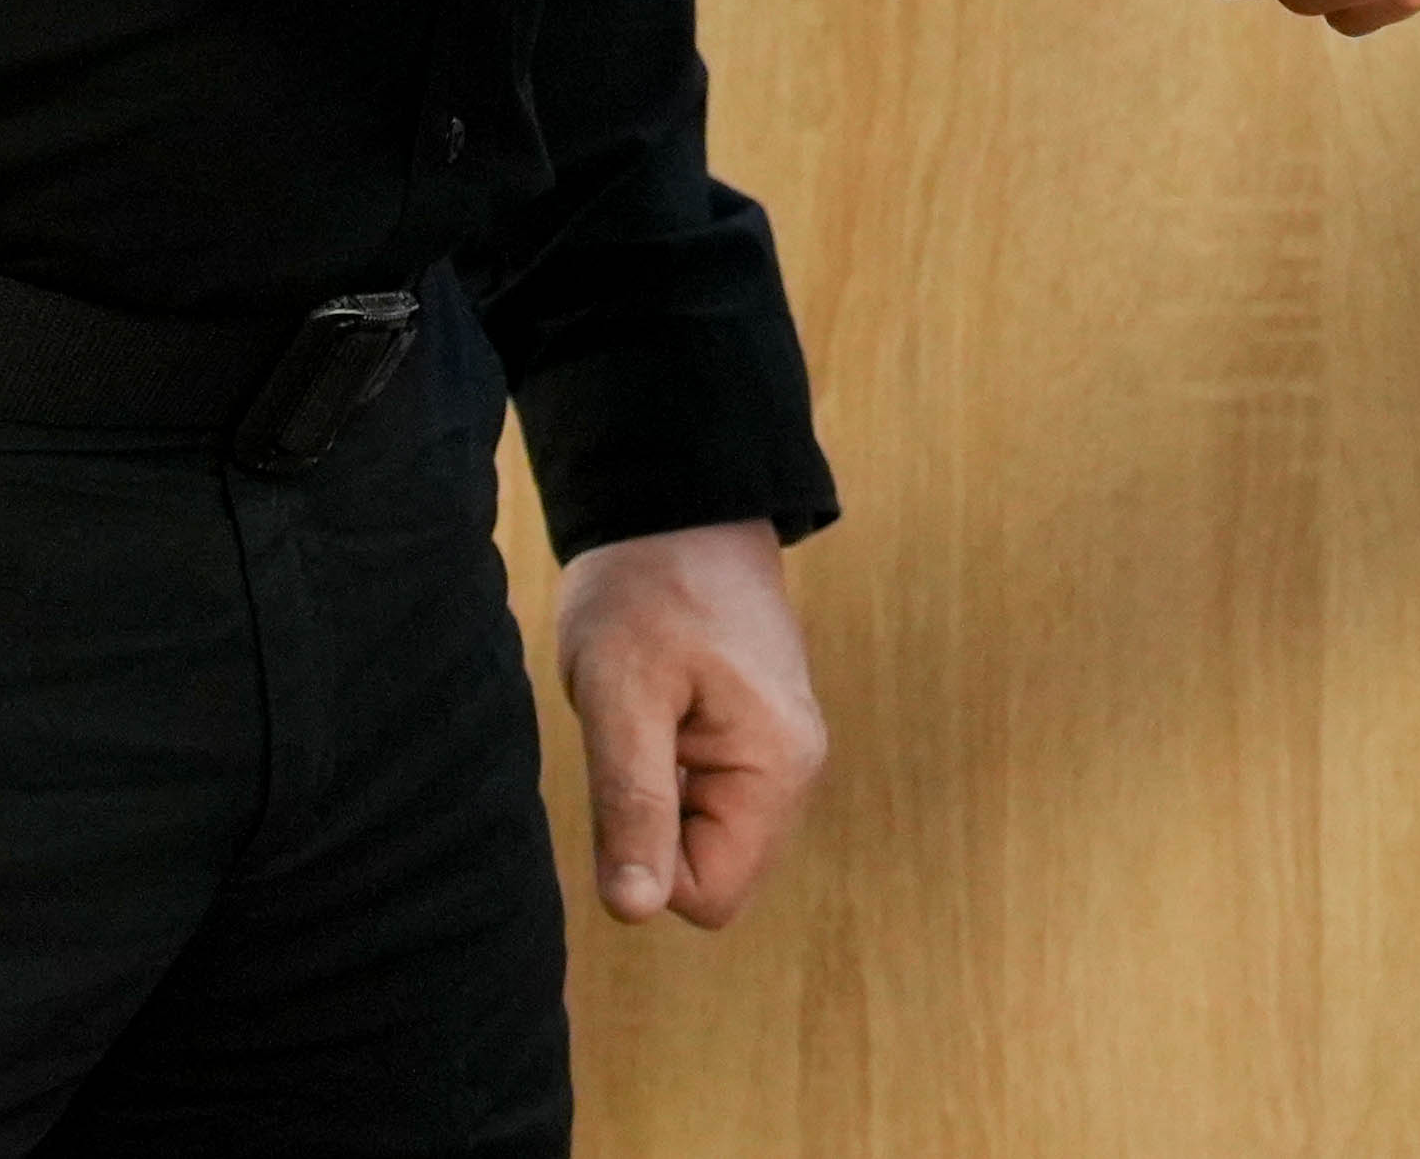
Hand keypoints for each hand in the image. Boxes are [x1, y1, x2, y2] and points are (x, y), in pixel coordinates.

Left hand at [557, 519, 824, 931]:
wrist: (676, 509)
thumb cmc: (646, 592)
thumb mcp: (621, 696)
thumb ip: (634, 806)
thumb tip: (635, 912)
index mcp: (776, 765)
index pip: (709, 896)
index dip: (648, 860)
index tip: (628, 777)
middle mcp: (798, 769)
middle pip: (717, 875)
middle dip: (658, 832)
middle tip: (637, 742)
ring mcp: (785, 753)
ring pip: (710, 842)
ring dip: (662, 802)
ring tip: (649, 721)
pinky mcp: (762, 737)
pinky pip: (713, 803)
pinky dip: (674, 778)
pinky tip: (662, 716)